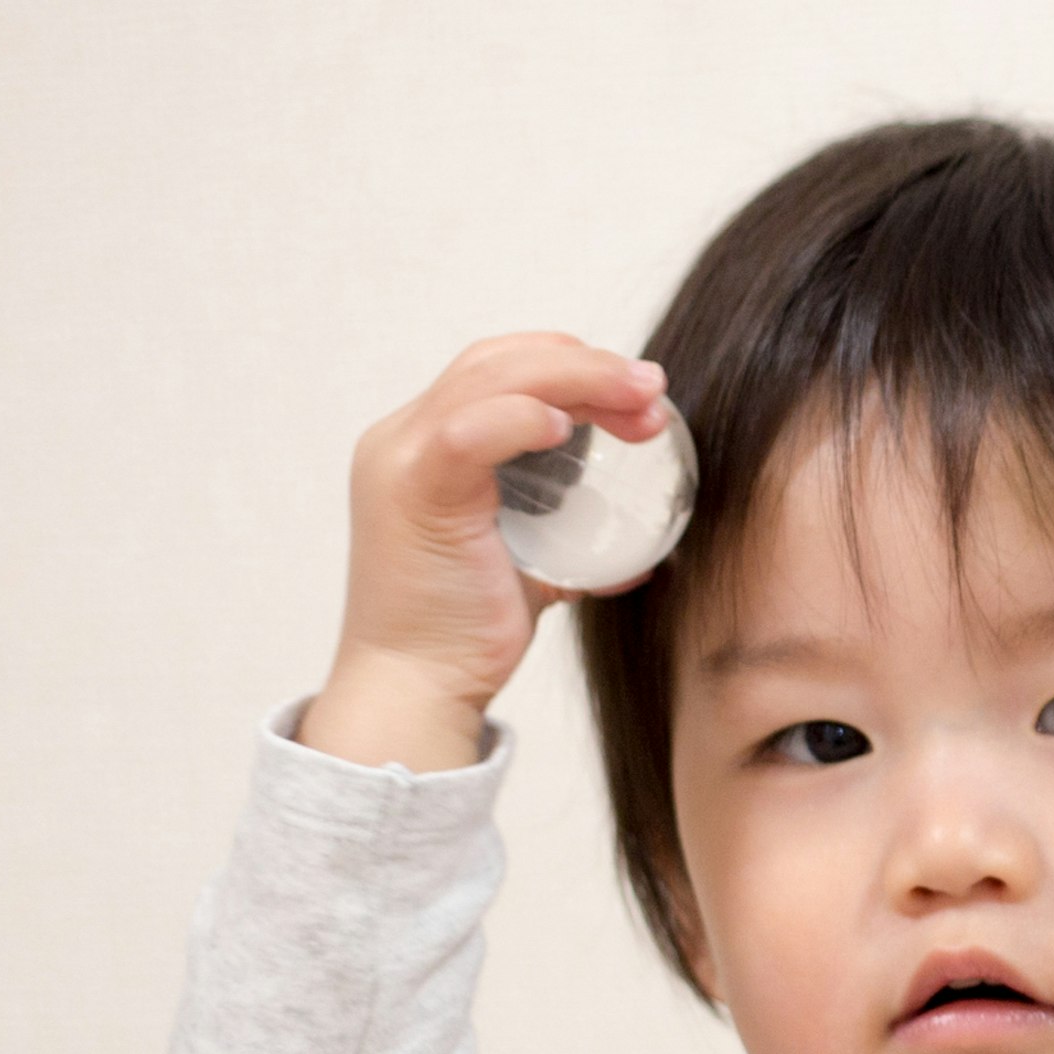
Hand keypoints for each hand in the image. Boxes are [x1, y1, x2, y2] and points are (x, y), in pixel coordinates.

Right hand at [299, 333, 670, 768]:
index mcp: (424, 446)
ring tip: (642, 404)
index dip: (572, 365)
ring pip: (491, 378)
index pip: (499, 370)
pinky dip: (522, 417)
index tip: (639, 396)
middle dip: (587, 365)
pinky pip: (467, 431)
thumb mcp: (528, 568)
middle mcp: (401, 439)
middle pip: (499, 361)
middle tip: (654, 394)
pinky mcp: (410, 491)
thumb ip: (569, 542)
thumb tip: (645, 548)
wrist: (413, 693)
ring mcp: (399, 460)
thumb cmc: (466, 638)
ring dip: (577, 378)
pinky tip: (569, 429)